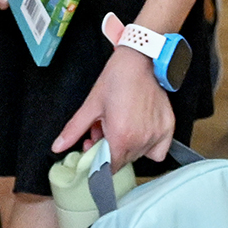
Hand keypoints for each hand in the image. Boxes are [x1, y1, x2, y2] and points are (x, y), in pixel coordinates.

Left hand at [52, 42, 174, 165]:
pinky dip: (150, 146)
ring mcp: (156, 135)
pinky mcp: (168, 128)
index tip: (96, 147)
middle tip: (105, 129)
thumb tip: (58, 146)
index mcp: (121, 137)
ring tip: (121, 124)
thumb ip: (74, 130)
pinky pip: (158, 151)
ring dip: (128, 146)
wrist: (139, 60)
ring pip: (139, 155)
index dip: (99, 159)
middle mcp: (141, 140)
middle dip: (111, 149)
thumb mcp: (91, 105)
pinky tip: (141, 129)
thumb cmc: (116, 79)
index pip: (110, 167)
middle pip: (123, 160)